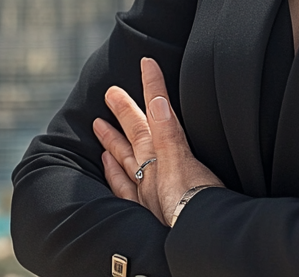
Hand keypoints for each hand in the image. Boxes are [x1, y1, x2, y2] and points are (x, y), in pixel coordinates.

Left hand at [94, 57, 224, 224]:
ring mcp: (147, 191)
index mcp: (164, 156)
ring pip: (124, 159)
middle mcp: (152, 171)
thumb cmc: (199, 204)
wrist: (197, 236)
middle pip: (135, 134)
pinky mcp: (148, 209)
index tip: (146, 63)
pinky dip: (113, 173)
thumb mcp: (186, 163)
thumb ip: (169, 132)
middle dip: (124, 110)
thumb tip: (156, 102)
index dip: (152, 85)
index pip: (157, 112)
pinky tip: (107, 166)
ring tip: (99, 126)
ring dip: (113, 139)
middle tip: (110, 92)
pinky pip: (122, 187)